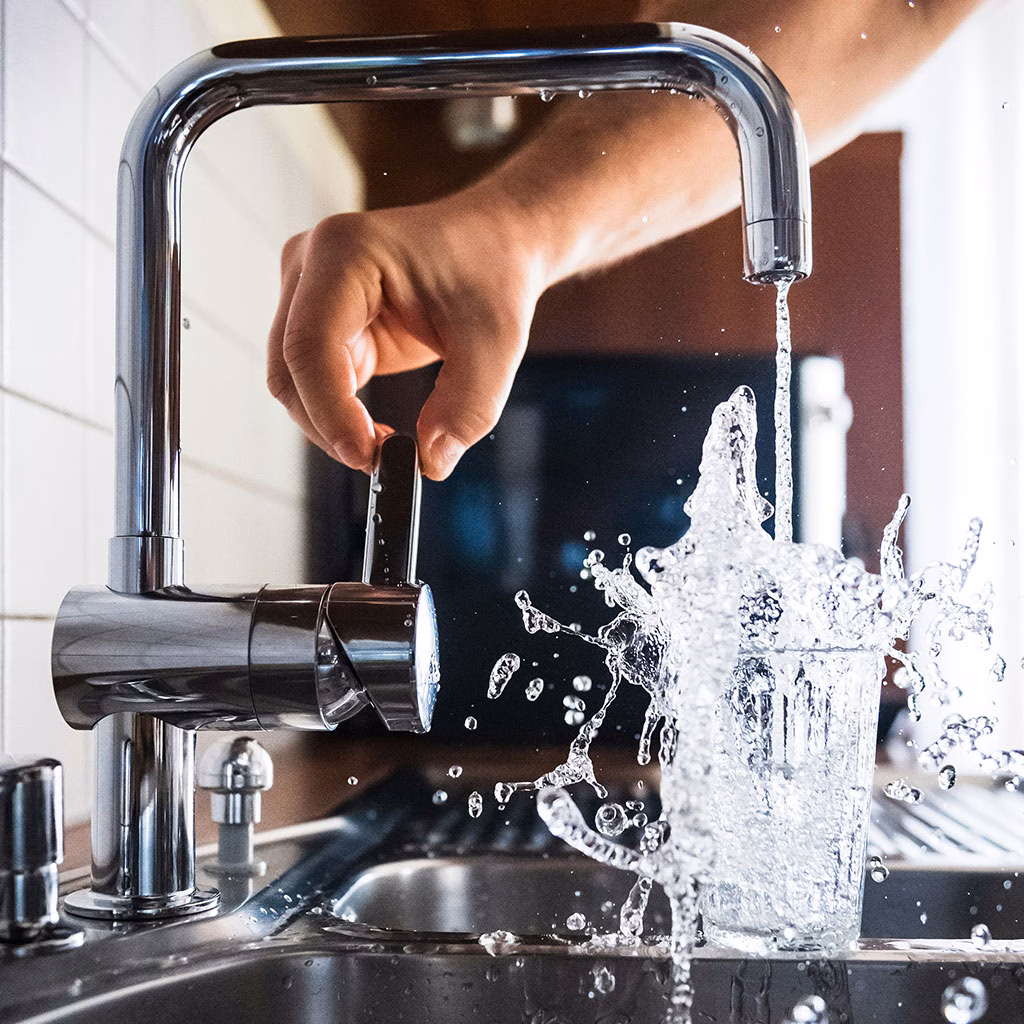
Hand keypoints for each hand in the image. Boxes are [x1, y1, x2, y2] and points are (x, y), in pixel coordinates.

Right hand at [267, 194, 546, 479]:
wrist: (494, 244)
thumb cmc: (492, 273)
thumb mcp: (497, 343)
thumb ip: (468, 406)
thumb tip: (430, 462)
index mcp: (346, 251)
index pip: (311, 344)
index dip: (330, 410)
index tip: (370, 456)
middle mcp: (311, 265)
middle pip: (289, 369)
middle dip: (329, 426)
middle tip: (383, 462)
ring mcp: (308, 292)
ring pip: (293, 383)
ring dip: (331, 425)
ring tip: (388, 446)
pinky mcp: (320, 321)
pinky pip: (313, 383)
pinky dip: (339, 416)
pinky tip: (378, 431)